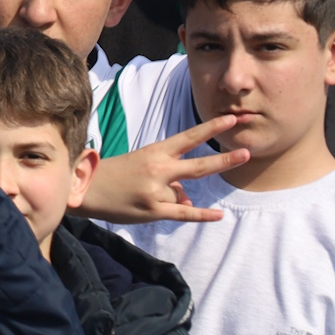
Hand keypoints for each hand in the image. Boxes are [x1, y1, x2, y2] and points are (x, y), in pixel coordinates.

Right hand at [77, 116, 249, 223]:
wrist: (87, 187)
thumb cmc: (116, 173)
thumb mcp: (143, 165)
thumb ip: (170, 179)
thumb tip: (189, 199)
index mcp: (156, 151)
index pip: (189, 137)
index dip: (212, 129)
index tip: (231, 120)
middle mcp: (159, 169)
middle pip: (199, 165)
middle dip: (225, 159)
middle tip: (247, 152)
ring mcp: (156, 190)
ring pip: (184, 195)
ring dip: (174, 197)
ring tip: (147, 193)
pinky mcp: (153, 210)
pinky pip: (183, 214)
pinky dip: (201, 214)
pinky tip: (219, 215)